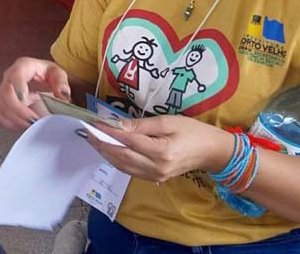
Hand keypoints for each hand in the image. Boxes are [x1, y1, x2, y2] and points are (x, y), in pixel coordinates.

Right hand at [0, 57, 71, 129]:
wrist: (41, 79)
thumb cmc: (47, 74)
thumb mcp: (58, 74)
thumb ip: (61, 82)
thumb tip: (62, 93)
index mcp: (23, 67)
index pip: (16, 75)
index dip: (19, 88)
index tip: (26, 100)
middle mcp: (10, 78)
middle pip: (5, 93)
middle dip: (18, 110)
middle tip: (33, 119)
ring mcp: (4, 91)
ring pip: (2, 107)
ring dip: (16, 119)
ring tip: (32, 124)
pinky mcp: (3, 104)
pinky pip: (1, 116)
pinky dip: (12, 123)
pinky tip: (24, 124)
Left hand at [85, 115, 233, 183]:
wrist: (211, 152)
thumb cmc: (192, 131)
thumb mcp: (167, 121)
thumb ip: (140, 125)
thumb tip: (116, 125)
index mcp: (161, 152)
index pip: (127, 142)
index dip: (108, 132)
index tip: (93, 123)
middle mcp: (156, 168)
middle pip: (121, 157)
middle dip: (101, 144)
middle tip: (87, 132)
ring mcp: (155, 176)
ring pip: (122, 166)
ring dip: (105, 153)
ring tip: (93, 140)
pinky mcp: (154, 179)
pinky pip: (129, 170)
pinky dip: (116, 160)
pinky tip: (108, 150)